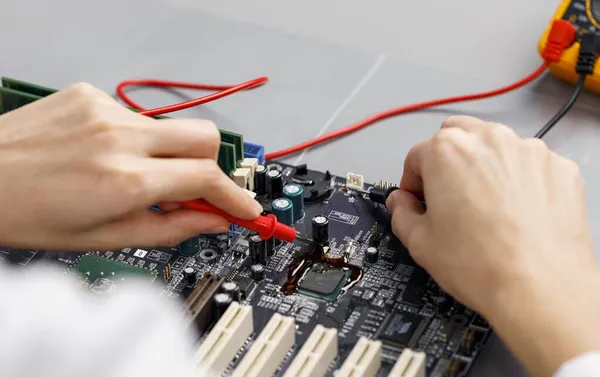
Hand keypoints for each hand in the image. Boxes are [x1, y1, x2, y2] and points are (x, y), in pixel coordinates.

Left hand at [0, 83, 261, 249]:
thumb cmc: (24, 214)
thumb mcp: (103, 239)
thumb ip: (169, 228)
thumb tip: (210, 221)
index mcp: (124, 180)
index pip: (207, 180)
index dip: (236, 197)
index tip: (247, 209)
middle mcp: (120, 137)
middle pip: (207, 138)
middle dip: (213, 167)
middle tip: (197, 192)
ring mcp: (106, 110)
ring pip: (172, 129)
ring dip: (171, 156)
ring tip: (141, 179)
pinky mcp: (91, 94)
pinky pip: (139, 117)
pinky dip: (138, 140)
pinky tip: (110, 155)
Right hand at [387, 116, 599, 376]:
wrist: (540, 288)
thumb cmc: (478, 264)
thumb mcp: (420, 243)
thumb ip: (401, 213)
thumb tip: (401, 203)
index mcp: (446, 151)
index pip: (416, 156)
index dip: (413, 183)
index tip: (419, 204)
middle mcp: (488, 139)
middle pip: (457, 137)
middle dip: (447, 161)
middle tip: (450, 197)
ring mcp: (529, 150)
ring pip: (496, 146)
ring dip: (485, 166)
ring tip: (487, 207)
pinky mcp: (559, 168)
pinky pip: (530, 165)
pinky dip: (520, 180)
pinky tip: (518, 213)